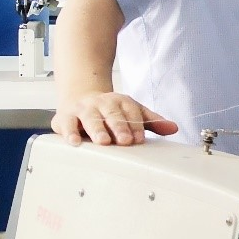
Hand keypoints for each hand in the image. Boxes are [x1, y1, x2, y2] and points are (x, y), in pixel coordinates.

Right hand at [51, 92, 177, 146]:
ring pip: (90, 118)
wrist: (80, 97)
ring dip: (97, 129)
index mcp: (121, 102)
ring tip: (103, 141)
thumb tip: (173, 128)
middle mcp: (102, 103)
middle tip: (125, 140)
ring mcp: (83, 109)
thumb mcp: (132, 113)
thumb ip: (152, 122)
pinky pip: (67, 124)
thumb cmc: (109, 110)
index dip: (136, 125)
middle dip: (119, 127)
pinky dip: (70, 132)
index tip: (139, 139)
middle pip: (112, 114)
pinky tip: (74, 141)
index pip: (131, 112)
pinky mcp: (65, 117)